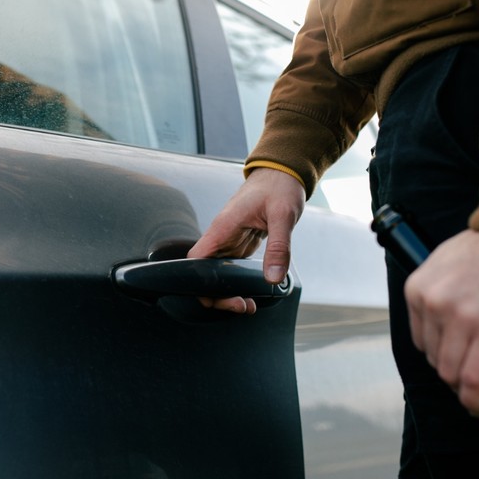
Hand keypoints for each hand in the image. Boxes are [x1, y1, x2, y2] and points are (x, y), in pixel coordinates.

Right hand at [187, 167, 305, 313]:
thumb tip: (273, 278)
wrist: (282, 172)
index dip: (197, 283)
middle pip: (204, 273)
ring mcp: (229, 241)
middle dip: (218, 295)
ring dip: (228, 292)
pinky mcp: (239, 243)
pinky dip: (238, 283)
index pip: (195, 261)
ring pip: (217, 274)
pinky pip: (231, 268)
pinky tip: (252, 293)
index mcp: (222, 227)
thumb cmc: (278, 186)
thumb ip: (279, 247)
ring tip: (247, 305)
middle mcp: (221, 236)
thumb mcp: (283, 216)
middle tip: (242, 306)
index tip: (216, 299)